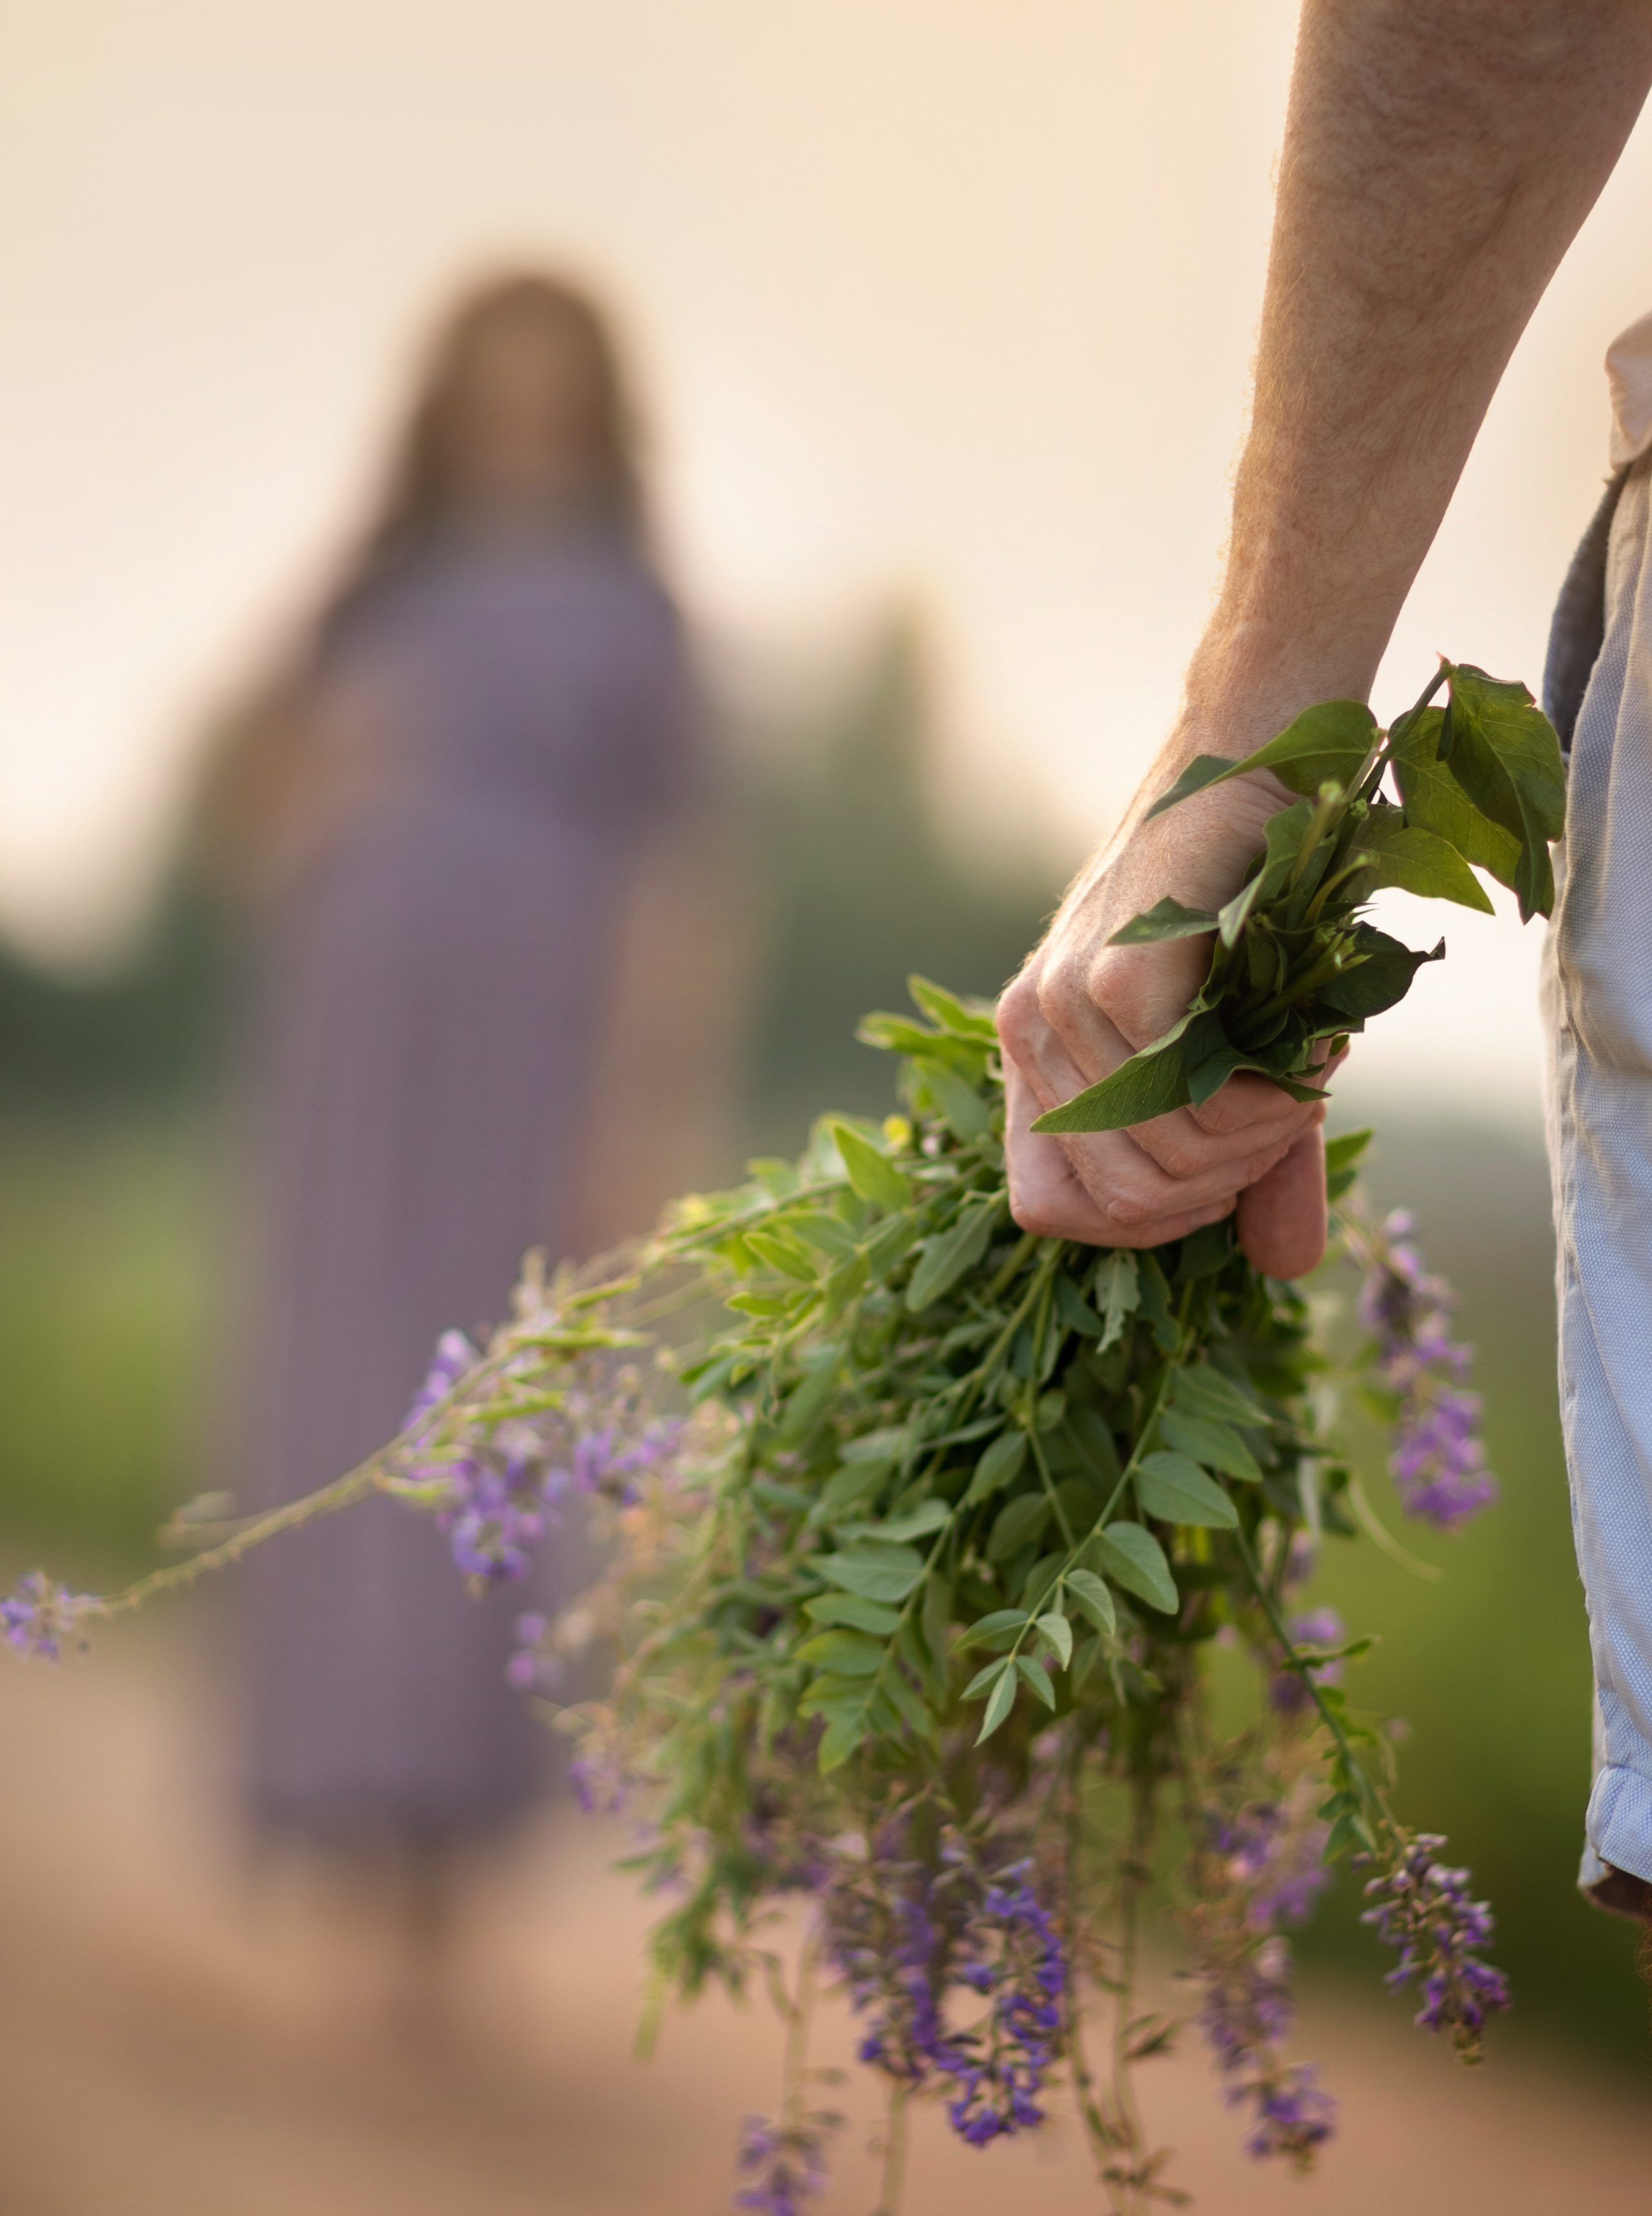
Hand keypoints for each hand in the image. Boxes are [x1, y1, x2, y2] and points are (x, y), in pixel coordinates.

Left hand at [996, 758, 1333, 1276]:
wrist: (1249, 767)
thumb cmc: (1247, 913)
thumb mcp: (1243, 1056)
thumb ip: (1252, 1165)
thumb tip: (1284, 1271)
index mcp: (1037, 1061)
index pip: (1046, 1211)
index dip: (1145, 1226)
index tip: (1221, 1181)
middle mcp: (1026, 1037)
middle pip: (1120, 1203)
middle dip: (1222, 1187)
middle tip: (1285, 1119)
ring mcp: (1056, 1008)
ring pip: (1162, 1161)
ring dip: (1260, 1139)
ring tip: (1301, 1072)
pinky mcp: (1106, 982)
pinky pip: (1188, 1105)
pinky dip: (1268, 1099)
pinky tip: (1304, 1049)